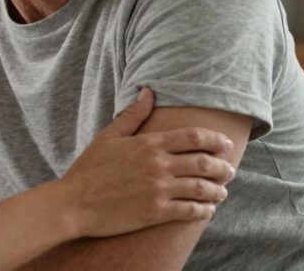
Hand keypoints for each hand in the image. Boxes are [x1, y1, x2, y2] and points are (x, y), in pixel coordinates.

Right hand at [61, 88, 235, 237]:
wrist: (73, 203)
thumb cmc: (89, 169)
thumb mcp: (108, 137)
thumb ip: (133, 115)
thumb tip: (148, 91)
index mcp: (148, 144)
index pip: (193, 137)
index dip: (216, 139)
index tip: (226, 144)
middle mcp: (157, 165)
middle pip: (204, 162)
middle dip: (224, 166)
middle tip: (230, 170)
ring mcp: (158, 190)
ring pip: (203, 188)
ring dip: (218, 190)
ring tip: (222, 191)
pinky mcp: (156, 212)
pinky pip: (191, 211)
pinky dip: (205, 210)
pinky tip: (207, 209)